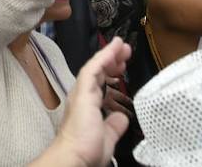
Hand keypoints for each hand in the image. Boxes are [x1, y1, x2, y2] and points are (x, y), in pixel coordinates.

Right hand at [35, 38, 132, 166]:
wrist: (76, 155)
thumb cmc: (86, 150)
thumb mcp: (108, 136)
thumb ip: (114, 125)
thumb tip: (122, 117)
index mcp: (88, 104)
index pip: (100, 82)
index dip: (111, 70)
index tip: (122, 64)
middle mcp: (82, 95)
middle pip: (98, 71)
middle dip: (112, 60)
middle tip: (125, 50)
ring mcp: (81, 92)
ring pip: (95, 67)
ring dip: (109, 55)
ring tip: (121, 45)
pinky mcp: (83, 92)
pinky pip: (92, 70)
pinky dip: (103, 58)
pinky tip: (112, 50)